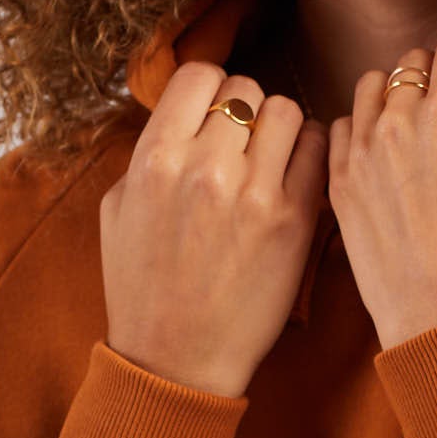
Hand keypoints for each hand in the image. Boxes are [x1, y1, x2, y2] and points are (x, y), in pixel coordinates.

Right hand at [99, 61, 329, 397]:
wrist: (177, 361)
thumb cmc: (143, 288)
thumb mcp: (119, 209)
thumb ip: (150, 153)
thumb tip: (184, 115)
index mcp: (155, 159)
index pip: (199, 76)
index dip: (209, 90)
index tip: (212, 113)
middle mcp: (205, 168)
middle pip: (247, 89)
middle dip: (245, 111)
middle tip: (243, 144)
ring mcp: (254, 194)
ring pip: (287, 110)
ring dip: (281, 128)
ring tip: (271, 158)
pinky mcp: (293, 221)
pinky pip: (317, 150)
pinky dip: (309, 153)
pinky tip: (294, 175)